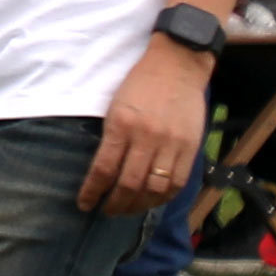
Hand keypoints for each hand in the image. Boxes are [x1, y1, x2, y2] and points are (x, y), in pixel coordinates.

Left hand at [79, 40, 213, 215]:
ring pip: (154, 189)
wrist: (177, 64)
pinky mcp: (191, 146)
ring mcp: (171, 143)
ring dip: (138, 206)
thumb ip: (112, 138)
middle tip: (106, 211)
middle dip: (114, 204)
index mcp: (121, 124)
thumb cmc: (140, 84)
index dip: (92, 192)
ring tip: (128, 209)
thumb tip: (104, 173)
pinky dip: (163, 198)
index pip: (103, 169)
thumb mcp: (116, 106)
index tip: (85, 204)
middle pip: (129, 184)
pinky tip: (152, 201)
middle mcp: (146, 137)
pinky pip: (178, 183)